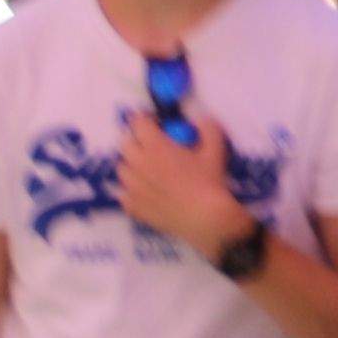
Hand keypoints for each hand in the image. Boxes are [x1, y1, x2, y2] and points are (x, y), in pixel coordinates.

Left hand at [111, 111, 257, 265]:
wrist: (206, 218)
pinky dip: (130, 191)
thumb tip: (199, 120)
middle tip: (151, 144)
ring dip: (132, 165)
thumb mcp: (215, 149)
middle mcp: (138, 164)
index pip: (138, 123)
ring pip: (122, 169)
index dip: (145, 119)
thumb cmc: (210, 181)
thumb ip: (207, 127)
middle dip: (136, 139)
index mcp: (155, 146)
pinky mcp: (133, 208)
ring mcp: (132, 188)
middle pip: (125, 144)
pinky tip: (145, 193)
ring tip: (147, 170)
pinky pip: (123, 195)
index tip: (155, 122)